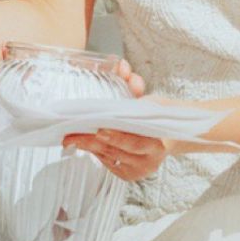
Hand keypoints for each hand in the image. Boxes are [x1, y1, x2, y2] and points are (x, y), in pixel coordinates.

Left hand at [63, 59, 166, 181]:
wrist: (168, 134)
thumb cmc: (155, 114)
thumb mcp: (148, 99)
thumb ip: (134, 87)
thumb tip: (121, 66)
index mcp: (159, 142)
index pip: (135, 142)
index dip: (117, 137)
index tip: (100, 131)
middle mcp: (150, 160)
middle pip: (118, 151)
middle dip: (94, 143)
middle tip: (74, 137)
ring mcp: (140, 170)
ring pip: (110, 158)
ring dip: (89, 147)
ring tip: (71, 138)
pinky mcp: (129, 174)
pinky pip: (109, 163)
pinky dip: (96, 153)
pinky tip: (84, 144)